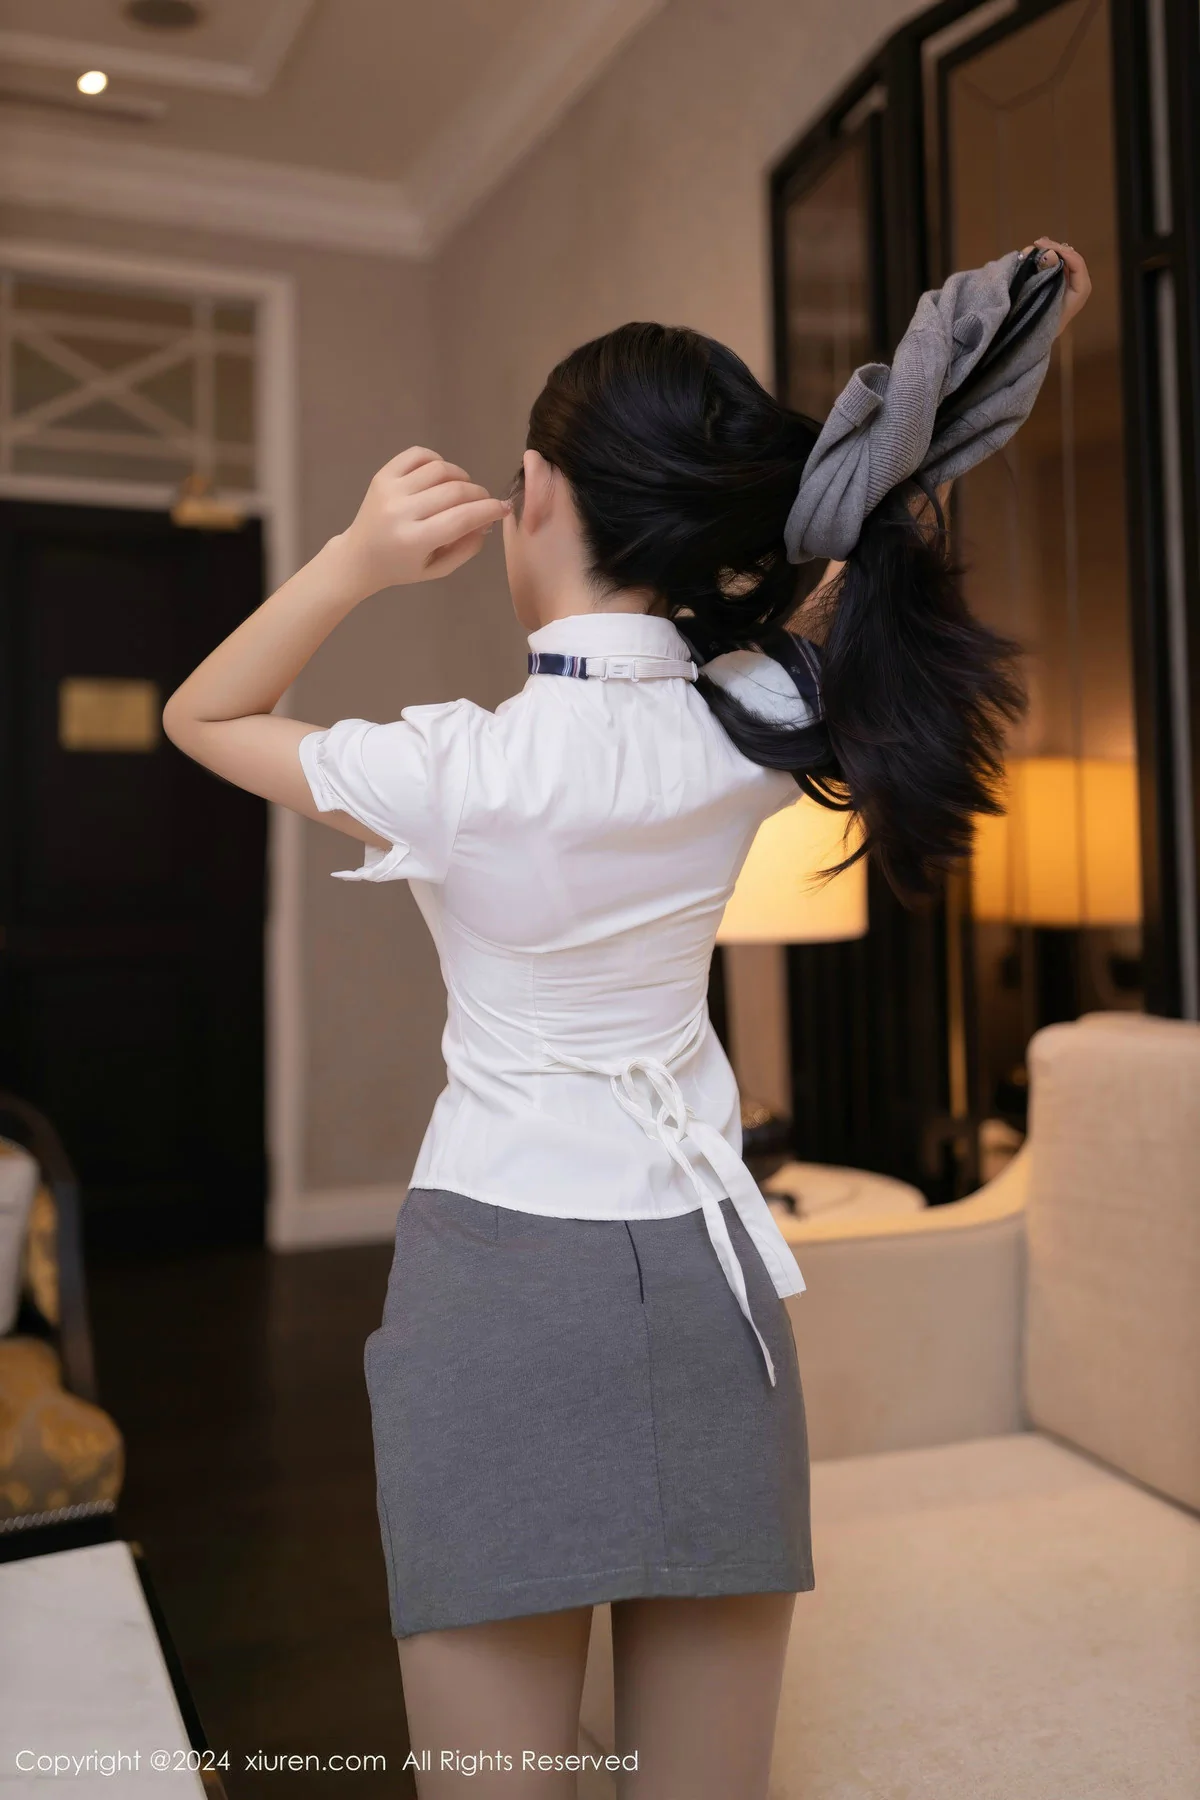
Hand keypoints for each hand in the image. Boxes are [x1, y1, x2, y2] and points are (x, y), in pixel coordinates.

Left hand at [335, 446, 510, 598]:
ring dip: (461, 477)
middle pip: (454, 491)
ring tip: (463, 490)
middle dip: (479, 495)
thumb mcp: (437, 570)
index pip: (461, 518)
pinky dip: (437, 460)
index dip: (489, 510)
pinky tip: (441, 476)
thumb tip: (487, 521)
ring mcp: (390, 489)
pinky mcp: (383, 475)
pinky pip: (418, 455)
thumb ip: (466, 548)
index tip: (503, 508)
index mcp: (414, 540)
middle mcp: (400, 511)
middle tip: (484, 503)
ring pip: (440, 469)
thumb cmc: (401, 568)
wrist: (359, 556)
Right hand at [1022, 237, 1090, 336]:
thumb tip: (1049, 253)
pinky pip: (1057, 266)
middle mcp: (1078, 285)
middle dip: (1055, 248)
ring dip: (1050, 251)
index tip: (1043, 247)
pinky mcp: (1059, 285)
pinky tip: (1036, 253)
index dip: (1062, 252)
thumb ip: (1046, 277)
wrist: (1032, 344)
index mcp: (1080, 291)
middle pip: (1071, 259)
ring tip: (1036, 246)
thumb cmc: (1039, 325)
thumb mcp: (1043, 301)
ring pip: (1064, 260)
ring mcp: (1069, 285)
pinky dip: (1047, 258)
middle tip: (1038, 243)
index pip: (1077, 264)